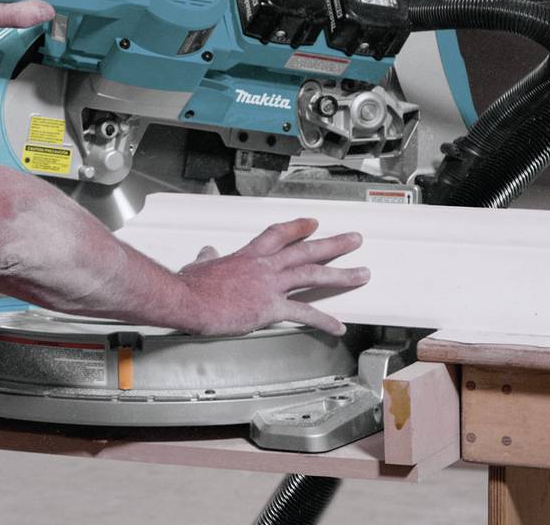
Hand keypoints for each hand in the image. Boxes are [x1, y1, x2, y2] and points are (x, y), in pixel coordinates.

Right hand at [176, 218, 367, 336]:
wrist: (187, 299)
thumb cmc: (191, 285)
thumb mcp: (200, 265)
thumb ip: (208, 258)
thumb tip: (207, 252)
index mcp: (248, 255)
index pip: (279, 234)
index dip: (298, 228)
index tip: (312, 224)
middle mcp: (264, 266)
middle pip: (306, 249)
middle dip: (334, 244)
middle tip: (353, 239)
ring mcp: (270, 286)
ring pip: (314, 275)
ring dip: (341, 274)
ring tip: (361, 274)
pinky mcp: (270, 308)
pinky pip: (304, 313)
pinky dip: (324, 320)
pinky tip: (338, 325)